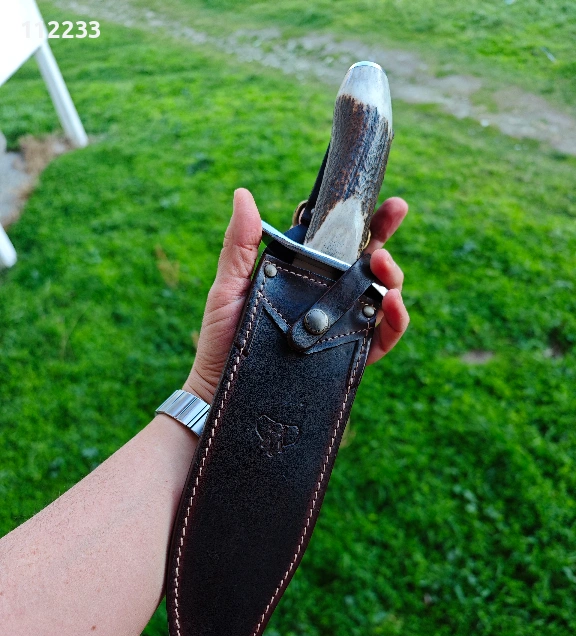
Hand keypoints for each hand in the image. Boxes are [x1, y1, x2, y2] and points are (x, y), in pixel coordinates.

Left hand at [184, 189, 409, 401]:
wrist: (220, 391)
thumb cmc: (222, 338)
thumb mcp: (229, 287)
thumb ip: (240, 244)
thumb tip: (243, 194)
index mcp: (303, 274)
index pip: (341, 242)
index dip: (367, 221)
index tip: (389, 205)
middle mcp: (326, 298)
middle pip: (368, 266)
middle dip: (386, 246)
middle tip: (387, 238)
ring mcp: (339, 326)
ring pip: (380, 297)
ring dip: (392, 281)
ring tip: (386, 274)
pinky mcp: (347, 356)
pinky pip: (381, 338)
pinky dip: (394, 321)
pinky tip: (390, 305)